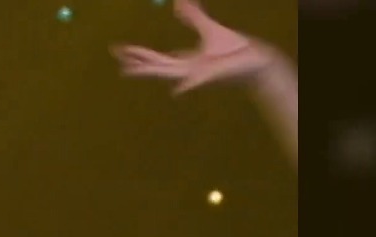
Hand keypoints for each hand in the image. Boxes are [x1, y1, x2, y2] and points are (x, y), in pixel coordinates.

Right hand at [111, 0, 276, 94]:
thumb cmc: (236, 50)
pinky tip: (177, 90)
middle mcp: (188, 70)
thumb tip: (179, 2)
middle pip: (157, 66)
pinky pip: (198, 82)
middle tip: (117, 60)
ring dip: (151, 72)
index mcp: (186, 61)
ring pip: (169, 73)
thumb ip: (194, 17)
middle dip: (137, 62)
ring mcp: (198, 75)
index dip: (139, 54)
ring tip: (129, 70)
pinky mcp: (212, 76)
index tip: (122, 50)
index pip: (158, 59)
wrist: (257, 62)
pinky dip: (188, 85)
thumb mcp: (210, 29)